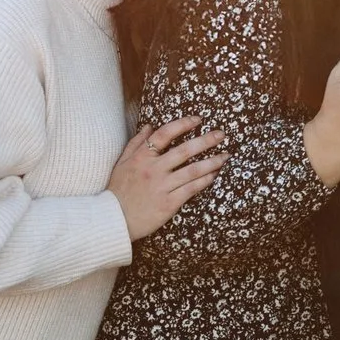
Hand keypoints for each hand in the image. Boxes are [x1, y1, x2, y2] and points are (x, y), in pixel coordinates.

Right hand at [108, 116, 226, 239]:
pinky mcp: (169, 203)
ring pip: (193, 170)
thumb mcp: (121, 163)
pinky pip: (191, 189)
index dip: (183, 124)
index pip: (165, 134)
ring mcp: (162, 187)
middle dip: (207, 140)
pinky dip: (205, 180)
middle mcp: (153, 170)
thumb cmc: (117, 191)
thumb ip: (136, 143)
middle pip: (185, 150)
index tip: (198, 119)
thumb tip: (149, 125)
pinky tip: (214, 175)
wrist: (113, 220)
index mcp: (141, 158)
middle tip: (222, 134)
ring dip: (212, 162)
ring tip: (225, 156)